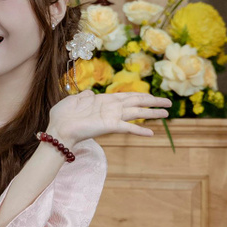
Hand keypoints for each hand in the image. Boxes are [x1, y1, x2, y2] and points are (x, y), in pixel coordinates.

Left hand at [46, 89, 170, 143]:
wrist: (58, 129)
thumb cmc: (63, 116)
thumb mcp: (73, 100)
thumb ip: (84, 96)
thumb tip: (90, 93)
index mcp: (105, 101)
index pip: (127, 96)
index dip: (140, 96)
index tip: (152, 97)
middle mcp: (112, 109)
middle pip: (137, 103)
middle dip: (153, 102)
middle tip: (169, 103)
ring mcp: (112, 118)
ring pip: (137, 113)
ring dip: (152, 113)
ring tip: (167, 113)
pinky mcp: (110, 126)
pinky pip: (128, 127)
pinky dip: (140, 130)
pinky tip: (152, 132)